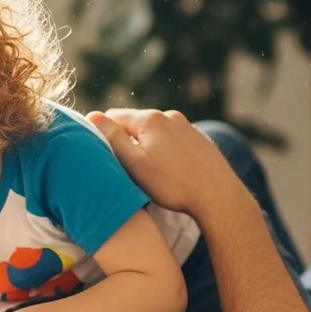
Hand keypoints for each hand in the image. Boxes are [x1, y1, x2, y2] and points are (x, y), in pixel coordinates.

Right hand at [87, 109, 247, 219]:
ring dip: (145, 146)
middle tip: (124, 168)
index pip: (113, 116)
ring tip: (147, 172)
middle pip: (134, 123)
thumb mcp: (135, 164)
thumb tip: (92, 116)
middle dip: (125, 141)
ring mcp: (185, 126)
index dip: (103, 134)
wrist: (218, 195)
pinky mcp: (197, 138)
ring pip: (153, 132)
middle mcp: (168, 116)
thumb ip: (113, 139)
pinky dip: (163, 151)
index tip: (102, 155)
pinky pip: (171, 140)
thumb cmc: (173, 184)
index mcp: (149, 119)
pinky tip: (168, 171)